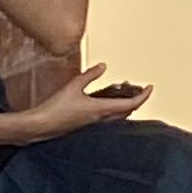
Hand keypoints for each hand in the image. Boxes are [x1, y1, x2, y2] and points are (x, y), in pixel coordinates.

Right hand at [17, 65, 151, 140]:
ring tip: (124, 92)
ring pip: (118, 117)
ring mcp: (94, 124)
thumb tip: (103, 66)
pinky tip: (106, 103)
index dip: (143, 96)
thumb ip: (89, 75)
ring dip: (125, 105)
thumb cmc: (56, 108)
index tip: (150, 87)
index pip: (131, 104)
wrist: (41, 126)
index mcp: (101, 110)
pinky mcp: (87, 126)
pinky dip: (114, 110)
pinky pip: (108, 119)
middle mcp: (101, 119)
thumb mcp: (73, 86)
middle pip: (127, 112)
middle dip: (136, 100)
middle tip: (139, 88)